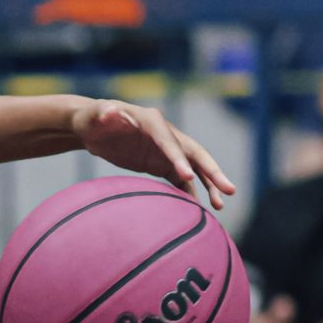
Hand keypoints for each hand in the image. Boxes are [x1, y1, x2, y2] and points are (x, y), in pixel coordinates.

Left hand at [72, 99, 236, 210]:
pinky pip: (179, 180)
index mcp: (152, 122)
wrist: (92, 127)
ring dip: (208, 185)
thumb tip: (110, 111)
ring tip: (220, 205)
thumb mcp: (96, 116)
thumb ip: (105, 114)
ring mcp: (166, 150)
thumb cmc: (93, 119)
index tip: (188, 176)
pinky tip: (197, 211)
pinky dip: (189, 193)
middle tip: (230, 190)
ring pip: (193, 168)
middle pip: (194, 154)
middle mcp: (166, 134)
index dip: (178, 158)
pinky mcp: (160, 163)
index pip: (169, 141)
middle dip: (212, 172)